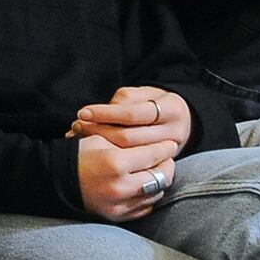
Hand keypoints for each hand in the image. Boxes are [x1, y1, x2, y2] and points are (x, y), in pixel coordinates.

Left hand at [66, 87, 191, 157]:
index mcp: (172, 109)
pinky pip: (133, 164)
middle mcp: (173, 133)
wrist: (183, 123)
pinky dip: (111, 155)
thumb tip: (95, 114)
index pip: (133, 114)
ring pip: (129, 153)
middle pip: (129, 137)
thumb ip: (124, 101)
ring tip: (80, 136)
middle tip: (77, 126)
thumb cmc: (158, 104)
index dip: (106, 114)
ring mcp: (170, 152)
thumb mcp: (146, 94)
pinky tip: (93, 150)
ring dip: (101, 144)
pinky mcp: (161, 165)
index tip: (84, 112)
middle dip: (99, 131)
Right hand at [74, 132, 180, 223]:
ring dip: (160, 181)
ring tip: (156, 170)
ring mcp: (119, 204)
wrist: (56, 180)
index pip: (153, 154)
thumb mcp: (101, 139)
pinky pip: (145, 207)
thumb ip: (129, 140)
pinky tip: (145, 185)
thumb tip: (156, 141)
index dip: (165, 148)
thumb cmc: (79, 154)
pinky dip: (149, 196)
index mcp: (116, 162)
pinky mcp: (117, 216)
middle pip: (161, 176)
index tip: (171, 143)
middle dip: (167, 164)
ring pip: (156, 193)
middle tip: (167, 157)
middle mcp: (120, 186)